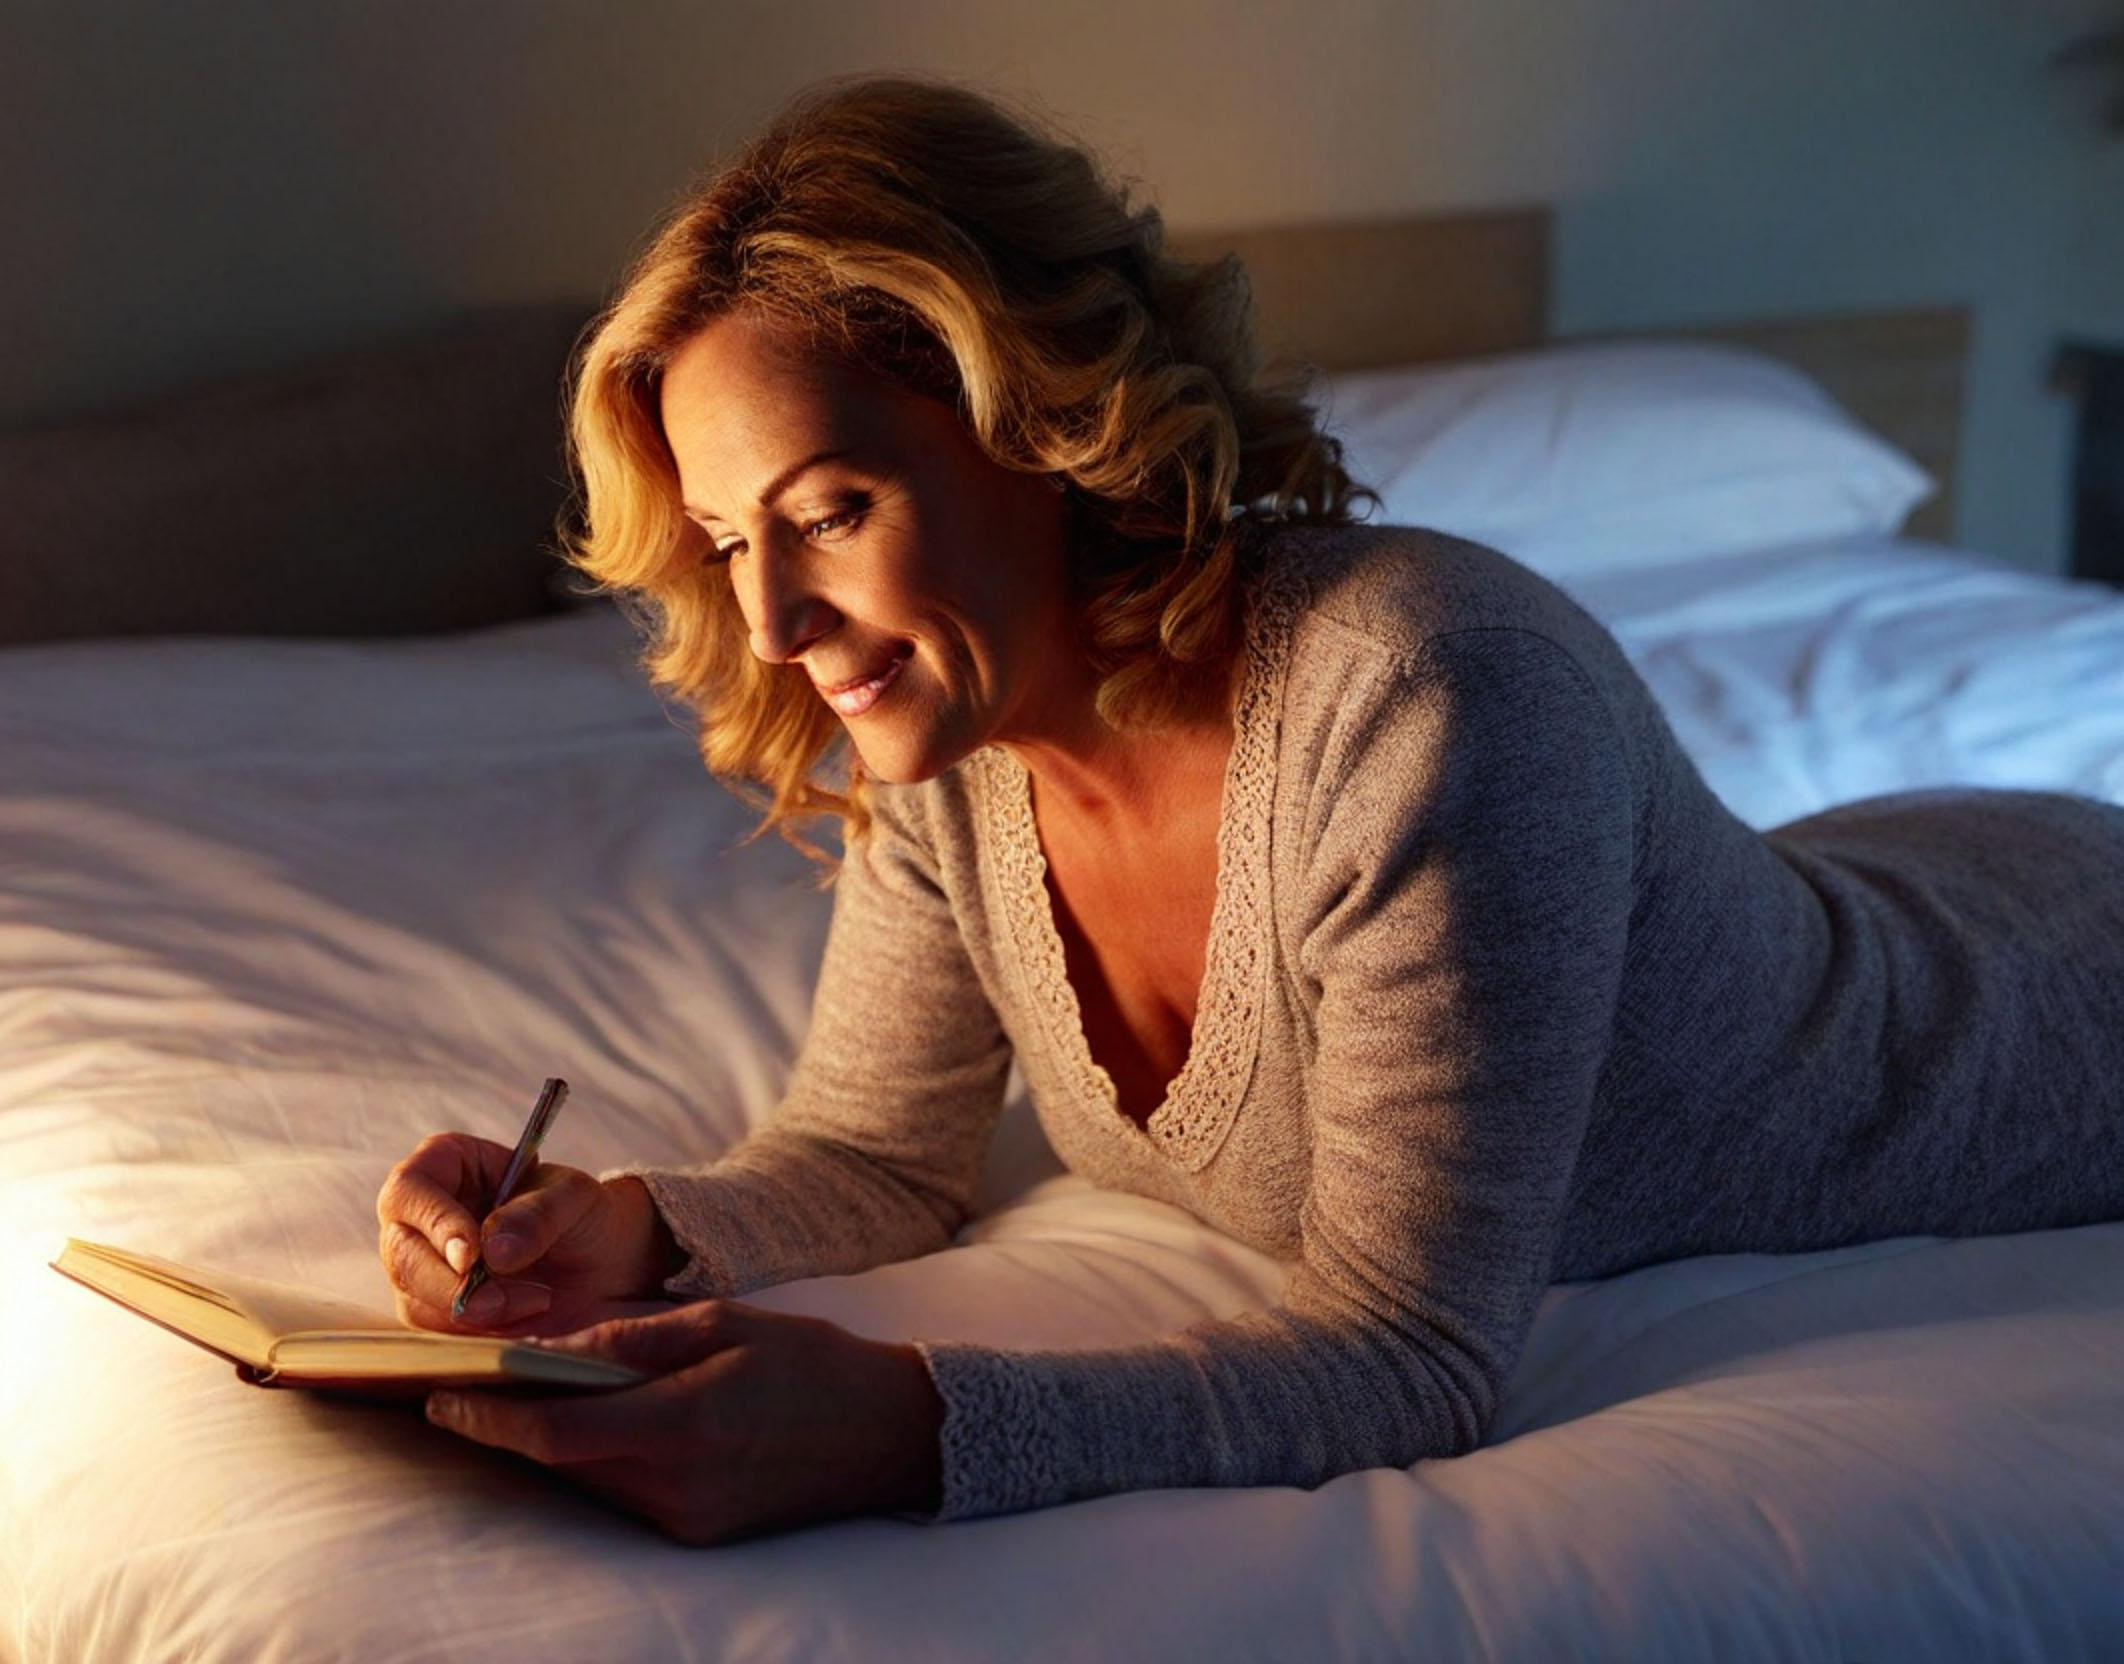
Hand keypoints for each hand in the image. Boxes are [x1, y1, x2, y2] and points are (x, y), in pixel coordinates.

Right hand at [377, 1131, 675, 1336]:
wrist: (598, 1262)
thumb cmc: (579, 1213)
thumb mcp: (574, 1198)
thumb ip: (537, 1215)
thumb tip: (493, 1250)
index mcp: (445, 1163)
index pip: (410, 1189)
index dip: (435, 1224)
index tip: (471, 1257)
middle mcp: (420, 1212)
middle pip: (402, 1253)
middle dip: (453, 1285)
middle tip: (502, 1300)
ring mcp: (420, 1260)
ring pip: (416, 1297)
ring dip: (476, 1311)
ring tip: (536, 1299)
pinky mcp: (432, 1303)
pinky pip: (437, 1326)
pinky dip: (481, 1328)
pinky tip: (523, 1312)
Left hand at [424, 1302, 945, 1543]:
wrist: (891, 1432)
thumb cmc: (810, 1360)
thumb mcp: (724, 1321)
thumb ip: (633, 1337)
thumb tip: (552, 1348)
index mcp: (686, 1421)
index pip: (559, 1431)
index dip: (492, 1417)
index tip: (442, 1395)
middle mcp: (679, 1484)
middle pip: (565, 1461)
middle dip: (512, 1424)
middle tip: (465, 1386)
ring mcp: (689, 1518)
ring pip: (592, 1479)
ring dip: (555, 1441)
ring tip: (521, 1397)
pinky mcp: (700, 1533)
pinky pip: (628, 1493)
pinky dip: (602, 1456)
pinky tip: (597, 1422)